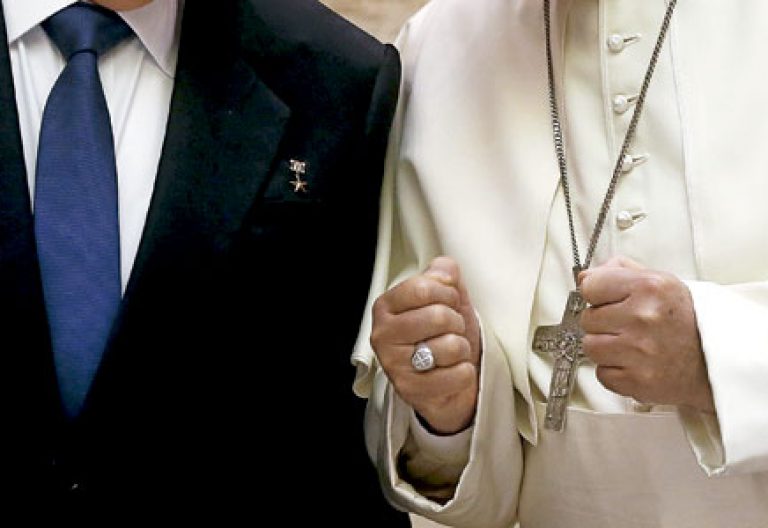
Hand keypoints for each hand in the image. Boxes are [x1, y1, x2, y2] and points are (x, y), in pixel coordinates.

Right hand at [370, 257, 480, 433]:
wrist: (444, 382)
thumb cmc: (441, 337)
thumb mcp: (444, 299)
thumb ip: (443, 275)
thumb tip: (445, 269)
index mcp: (386, 306)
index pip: (423, 287)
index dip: (447, 293)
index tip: (449, 301)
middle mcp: (383, 334)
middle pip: (438, 316)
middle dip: (457, 323)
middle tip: (451, 331)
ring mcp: (394, 364)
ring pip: (451, 346)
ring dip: (462, 349)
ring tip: (450, 353)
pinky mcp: (411, 390)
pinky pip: (458, 374)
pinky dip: (464, 373)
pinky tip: (451, 372)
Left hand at [579, 256, 714, 412]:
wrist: (714, 362)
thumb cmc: (685, 320)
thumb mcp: (660, 282)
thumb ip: (619, 271)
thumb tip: (584, 277)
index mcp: (649, 287)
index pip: (589, 286)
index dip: (596, 294)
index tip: (608, 300)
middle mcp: (644, 317)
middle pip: (587, 319)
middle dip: (603, 322)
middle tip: (627, 325)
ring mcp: (640, 351)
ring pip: (590, 347)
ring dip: (605, 348)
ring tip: (630, 344)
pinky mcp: (638, 380)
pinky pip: (601, 374)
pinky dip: (614, 371)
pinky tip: (634, 363)